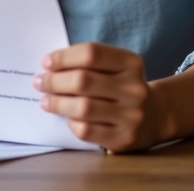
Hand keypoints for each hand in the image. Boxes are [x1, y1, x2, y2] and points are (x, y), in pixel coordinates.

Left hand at [33, 42, 166, 151]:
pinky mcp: (124, 139)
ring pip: (83, 108)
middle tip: (39, 82)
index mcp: (131, 62)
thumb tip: (50, 67)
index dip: (64, 56)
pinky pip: (87, 131)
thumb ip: (88, 63)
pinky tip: (67, 118)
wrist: (154, 117)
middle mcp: (134, 88)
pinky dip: (72, 123)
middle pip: (83, 80)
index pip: (91, 53)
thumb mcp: (114, 67)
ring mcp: (131, 115)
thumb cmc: (121, 86)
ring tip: (45, 100)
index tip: (45, 62)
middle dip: (55, 81)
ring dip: (58, 103)